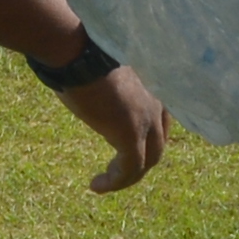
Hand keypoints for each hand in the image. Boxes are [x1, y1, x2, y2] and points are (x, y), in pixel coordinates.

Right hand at [51, 50, 169, 194]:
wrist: (76, 53)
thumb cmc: (81, 55)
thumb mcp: (104, 72)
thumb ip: (110, 86)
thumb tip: (93, 90)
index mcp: (154, 86)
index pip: (162, 121)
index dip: (147, 140)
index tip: (125, 150)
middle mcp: (157, 103)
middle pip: (158, 145)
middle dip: (139, 162)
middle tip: (116, 172)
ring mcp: (147, 119)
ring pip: (147, 160)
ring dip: (125, 177)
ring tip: (102, 183)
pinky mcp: (131, 134)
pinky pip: (130, 168)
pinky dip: (115, 181)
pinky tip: (96, 185)